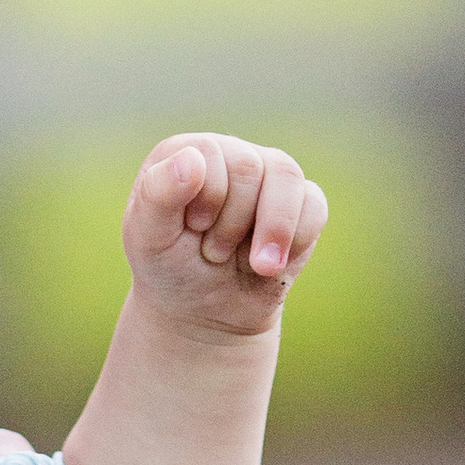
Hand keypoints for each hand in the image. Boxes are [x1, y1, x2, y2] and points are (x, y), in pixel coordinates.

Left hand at [124, 132, 327, 336]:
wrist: (204, 312)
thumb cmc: (170, 268)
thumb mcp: (149, 238)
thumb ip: (158, 196)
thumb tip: (191, 158)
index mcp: (187, 152)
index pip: (209, 155)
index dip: (205, 202)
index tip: (191, 230)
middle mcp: (231, 153)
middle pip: (249, 168)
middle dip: (231, 224)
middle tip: (214, 252)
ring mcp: (269, 175)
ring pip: (287, 178)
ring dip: (268, 231)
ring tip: (253, 264)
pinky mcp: (302, 203)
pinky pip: (314, 206)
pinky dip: (295, 241)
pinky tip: (271, 264)